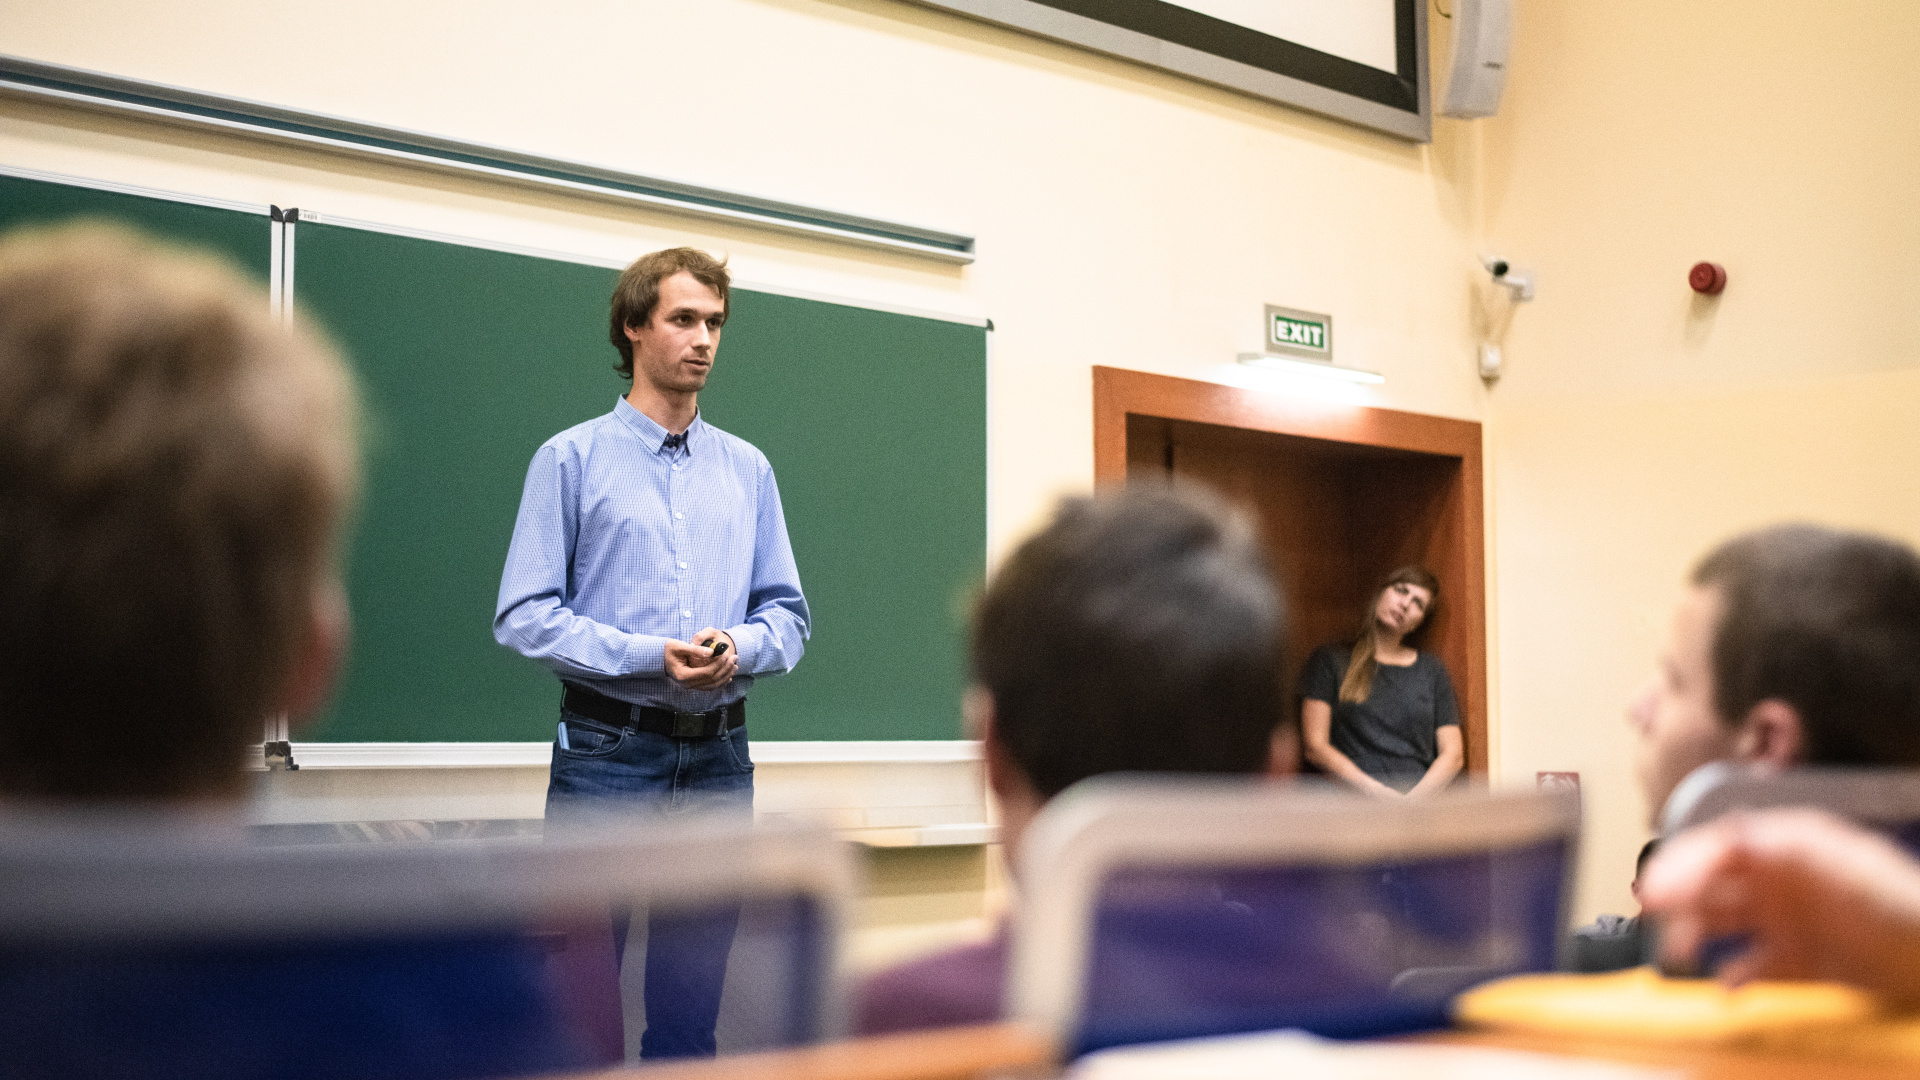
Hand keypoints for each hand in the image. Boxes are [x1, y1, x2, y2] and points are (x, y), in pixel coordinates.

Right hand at [664, 629, 736, 690]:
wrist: (660, 657)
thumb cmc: (668, 650)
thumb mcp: (679, 646)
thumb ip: (695, 649)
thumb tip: (712, 652)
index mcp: (683, 675)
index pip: (706, 672)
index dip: (719, 664)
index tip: (727, 654)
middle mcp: (687, 684)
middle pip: (712, 679)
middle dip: (725, 669)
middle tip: (735, 657)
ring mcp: (690, 686)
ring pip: (712, 685)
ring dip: (725, 676)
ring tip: (735, 666)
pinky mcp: (694, 685)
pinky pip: (709, 686)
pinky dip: (720, 681)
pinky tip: (728, 675)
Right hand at [1639, 808, 1919, 1007]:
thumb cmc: (1904, 908)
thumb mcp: (1843, 868)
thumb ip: (1788, 850)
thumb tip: (1734, 832)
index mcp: (1791, 848)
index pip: (1722, 846)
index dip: (1684, 862)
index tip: (1658, 884)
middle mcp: (1784, 881)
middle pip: (1714, 882)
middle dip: (1677, 895)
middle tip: (1649, 912)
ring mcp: (1791, 920)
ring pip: (1725, 922)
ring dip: (1696, 934)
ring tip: (1680, 952)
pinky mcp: (1802, 960)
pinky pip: (1753, 968)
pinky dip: (1733, 978)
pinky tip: (1726, 987)